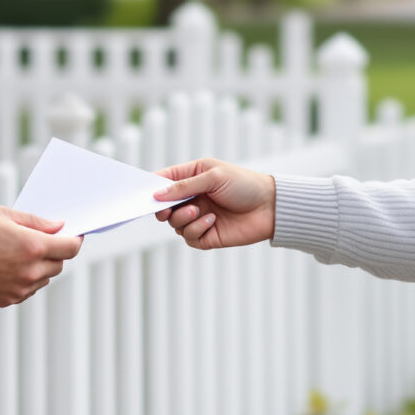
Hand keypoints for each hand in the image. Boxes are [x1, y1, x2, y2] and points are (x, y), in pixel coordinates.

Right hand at [0, 207, 82, 306]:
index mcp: (33, 246)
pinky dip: (26, 280)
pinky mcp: (8, 299)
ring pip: (45, 279)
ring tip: (17, 254)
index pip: (70, 248)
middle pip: (60, 264)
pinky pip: (28, 290)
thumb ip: (37, 222)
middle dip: (55, 252)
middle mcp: (30, 271)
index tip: (74, 236)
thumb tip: (59, 227)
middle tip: (40, 242)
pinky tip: (8, 267)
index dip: (75, 240)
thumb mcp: (5, 215)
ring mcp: (20, 288)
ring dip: (40, 267)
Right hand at [152, 158, 276, 249]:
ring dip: (182, 218)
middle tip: (167, 209)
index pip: (164, 181)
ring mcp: (199, 217)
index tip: (143, 193)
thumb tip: (157, 195)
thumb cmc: (244, 184)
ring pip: (174, 224)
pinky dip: (196, 229)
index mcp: (192, 177)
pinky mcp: (207, 235)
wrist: (271, 207)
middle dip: (163, 208)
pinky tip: (212, 221)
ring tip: (198, 211)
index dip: (151, 187)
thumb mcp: (213, 177)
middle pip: (164, 206)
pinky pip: (189, 237)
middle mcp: (193, 198)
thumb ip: (184, 186)